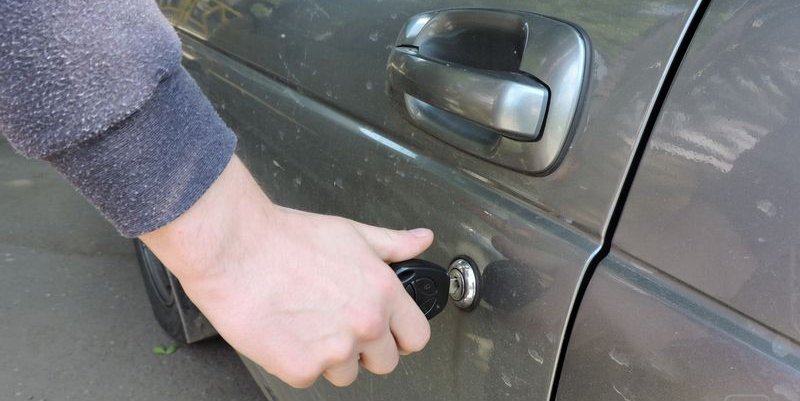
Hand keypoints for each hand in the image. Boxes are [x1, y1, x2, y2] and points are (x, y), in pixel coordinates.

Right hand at [140, 156, 432, 387]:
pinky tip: (287, 332)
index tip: (389, 332)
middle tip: (338, 324)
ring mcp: (335, 351)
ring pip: (346, 373)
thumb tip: (420, 240)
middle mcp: (366, 325)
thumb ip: (393, 243)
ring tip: (308, 324)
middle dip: (366, 348)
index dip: (401, 334)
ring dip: (331, 357)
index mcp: (383, 293)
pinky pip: (308, 377)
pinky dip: (297, 361)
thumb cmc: (286, 239)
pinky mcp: (301, 369)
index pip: (417, 336)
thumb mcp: (351, 233)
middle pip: (385, 361)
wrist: (235, 249)